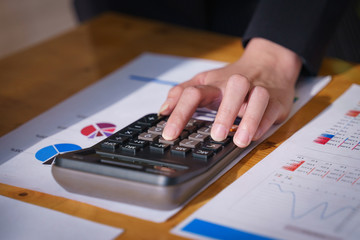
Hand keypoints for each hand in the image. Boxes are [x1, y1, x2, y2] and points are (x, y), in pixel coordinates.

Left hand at [159, 38, 301, 147]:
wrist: (269, 64)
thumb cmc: (230, 78)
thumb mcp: (204, 82)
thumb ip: (182, 94)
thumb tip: (163, 110)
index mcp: (214, 84)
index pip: (194, 94)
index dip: (180, 113)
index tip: (170, 135)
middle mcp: (236, 84)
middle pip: (232, 90)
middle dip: (225, 113)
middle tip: (216, 135)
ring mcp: (258, 90)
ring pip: (257, 98)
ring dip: (249, 119)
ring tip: (240, 141)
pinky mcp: (276, 100)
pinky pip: (271, 110)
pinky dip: (264, 123)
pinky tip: (256, 135)